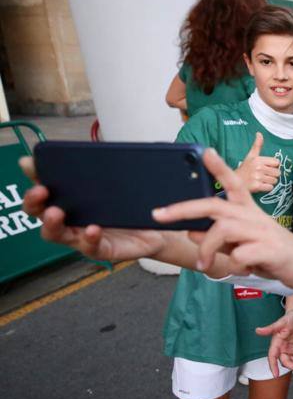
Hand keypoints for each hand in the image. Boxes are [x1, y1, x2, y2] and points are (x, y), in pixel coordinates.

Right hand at [19, 157, 168, 260]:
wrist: (158, 229)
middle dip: (34, 201)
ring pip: (57, 234)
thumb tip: (96, 149)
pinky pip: (91, 248)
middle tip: (40, 191)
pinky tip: (93, 229)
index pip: (44, 187)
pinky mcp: (102, 249)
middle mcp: (70, 219)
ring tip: (56, 212)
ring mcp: (83, 236)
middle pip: (40, 212)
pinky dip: (90, 238)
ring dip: (52, 223)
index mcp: (70, 199)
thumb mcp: (120, 183)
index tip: (29, 164)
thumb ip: (107, 169)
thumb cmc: (132, 206)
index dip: (34, 176)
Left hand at [153, 149, 292, 288]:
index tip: (203, 151)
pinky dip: (235, 266)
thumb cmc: (272, 254)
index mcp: (248, 211)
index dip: (217, 167)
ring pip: (223, 229)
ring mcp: (262, 231)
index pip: (232, 183)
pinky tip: (244, 270)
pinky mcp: (270, 249)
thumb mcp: (241, 244)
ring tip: (204, 264)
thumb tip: (191, 230)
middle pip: (215, 204)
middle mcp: (254, 216)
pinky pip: (240, 255)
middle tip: (159, 215)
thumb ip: (218, 237)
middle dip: (183, 208)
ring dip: (207, 248)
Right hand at [235, 133, 280, 192]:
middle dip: (272, 175)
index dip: (273, 166)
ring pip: (275, 181)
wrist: (233, 181)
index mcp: (258, 159)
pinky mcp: (257, 186)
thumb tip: (259, 133)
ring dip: (269, 182)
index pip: (277, 162)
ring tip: (261, 180)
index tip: (266, 167)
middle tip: (263, 175)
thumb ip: (257, 145)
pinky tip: (260, 186)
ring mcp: (257, 177)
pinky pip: (270, 188)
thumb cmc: (245, 169)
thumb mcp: (250, 156)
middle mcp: (258, 167)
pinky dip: (266, 188)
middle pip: (277, 173)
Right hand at [255, 305, 292, 376]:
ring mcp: (289, 349)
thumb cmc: (289, 317)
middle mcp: (282, 348)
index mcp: (276, 343)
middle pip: (287, 362)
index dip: (273, 366)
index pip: (272, 357)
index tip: (276, 376)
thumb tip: (257, 330)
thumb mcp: (281, 323)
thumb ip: (270, 328)